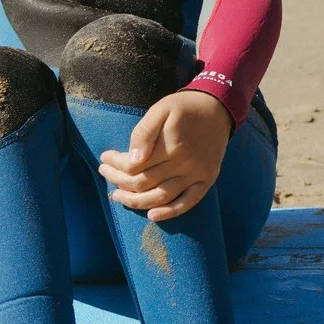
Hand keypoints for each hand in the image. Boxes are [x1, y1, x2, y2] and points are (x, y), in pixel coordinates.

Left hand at [98, 90, 232, 222]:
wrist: (218, 108)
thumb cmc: (184, 108)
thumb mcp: (161, 109)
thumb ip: (144, 132)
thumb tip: (133, 160)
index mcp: (171, 146)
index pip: (134, 166)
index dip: (115, 164)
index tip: (105, 157)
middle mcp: (184, 164)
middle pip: (144, 183)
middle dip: (118, 180)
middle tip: (105, 173)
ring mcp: (196, 174)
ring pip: (161, 196)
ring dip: (136, 201)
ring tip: (118, 196)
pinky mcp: (207, 179)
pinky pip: (189, 202)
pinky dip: (170, 212)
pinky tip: (152, 215)